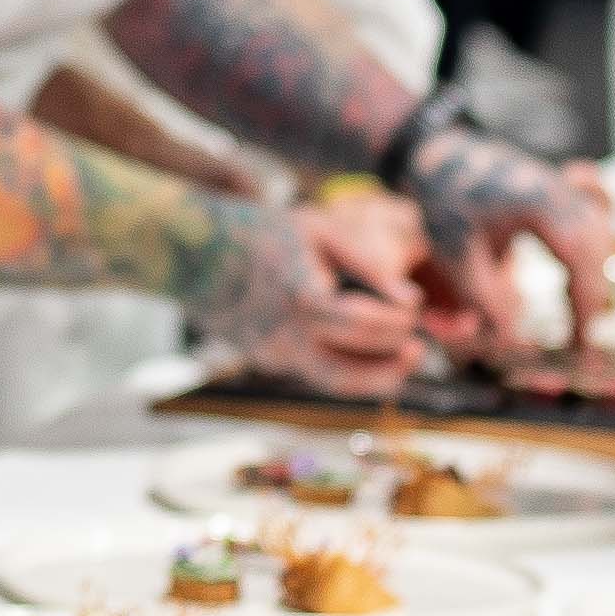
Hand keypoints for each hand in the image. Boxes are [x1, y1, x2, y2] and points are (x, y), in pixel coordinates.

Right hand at [193, 195, 432, 389]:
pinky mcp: (270, 362)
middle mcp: (283, 337)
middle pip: (346, 374)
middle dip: (393, 363)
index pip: (360, 325)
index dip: (396, 321)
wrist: (197, 255)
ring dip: (376, 379)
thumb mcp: (320, 230)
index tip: (414, 307)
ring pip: (333, 385)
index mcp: (299, 298)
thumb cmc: (266, 234)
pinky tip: (369, 347)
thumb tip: (413, 301)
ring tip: (404, 360)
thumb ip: (369, 262)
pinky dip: (350, 364)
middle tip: (417, 343)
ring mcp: (273, 356)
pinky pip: (317, 371)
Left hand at [395, 126, 614, 357]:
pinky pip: (598, 214)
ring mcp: (565, 184)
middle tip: (580, 338)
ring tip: (578, 314)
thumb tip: (510, 340)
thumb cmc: (445, 203)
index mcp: (537, 202)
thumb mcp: (455, 255)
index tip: (580, 341)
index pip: (578, 258)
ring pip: (602, 233)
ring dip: (595, 275)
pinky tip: (587, 268)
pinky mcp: (564, 187)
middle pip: (598, 248)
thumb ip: (482, 299)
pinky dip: (597, 246)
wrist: (443, 158)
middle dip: (593, 296)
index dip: (585, 303)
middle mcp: (560, 189)